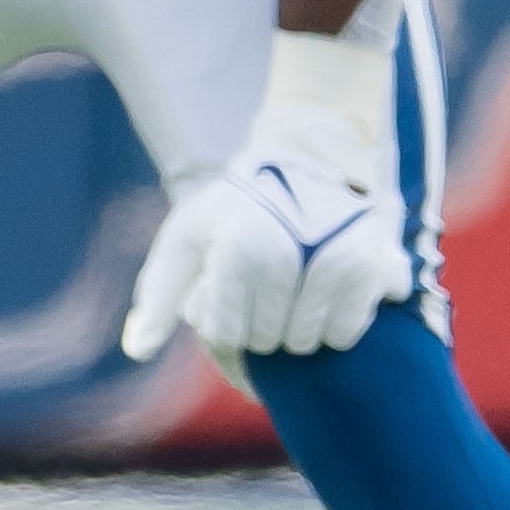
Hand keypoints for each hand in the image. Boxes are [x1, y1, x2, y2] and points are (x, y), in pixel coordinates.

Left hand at [121, 31, 410, 362]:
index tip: (231, 298)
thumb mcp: (188, 235)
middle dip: (261, 328)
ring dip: (297, 332)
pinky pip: (345, 332)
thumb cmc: (238, 207)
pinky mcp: (371, 267)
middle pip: (267, 340)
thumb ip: (158, 293)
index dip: (226, 324)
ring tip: (293, 296)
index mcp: (238, 248)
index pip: (227, 333)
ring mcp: (334, 260)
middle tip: (264, 294)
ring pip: (307, 342)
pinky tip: (326, 299)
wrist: (308, 161)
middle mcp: (287, 253)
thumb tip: (138, 348)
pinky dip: (334, 328)